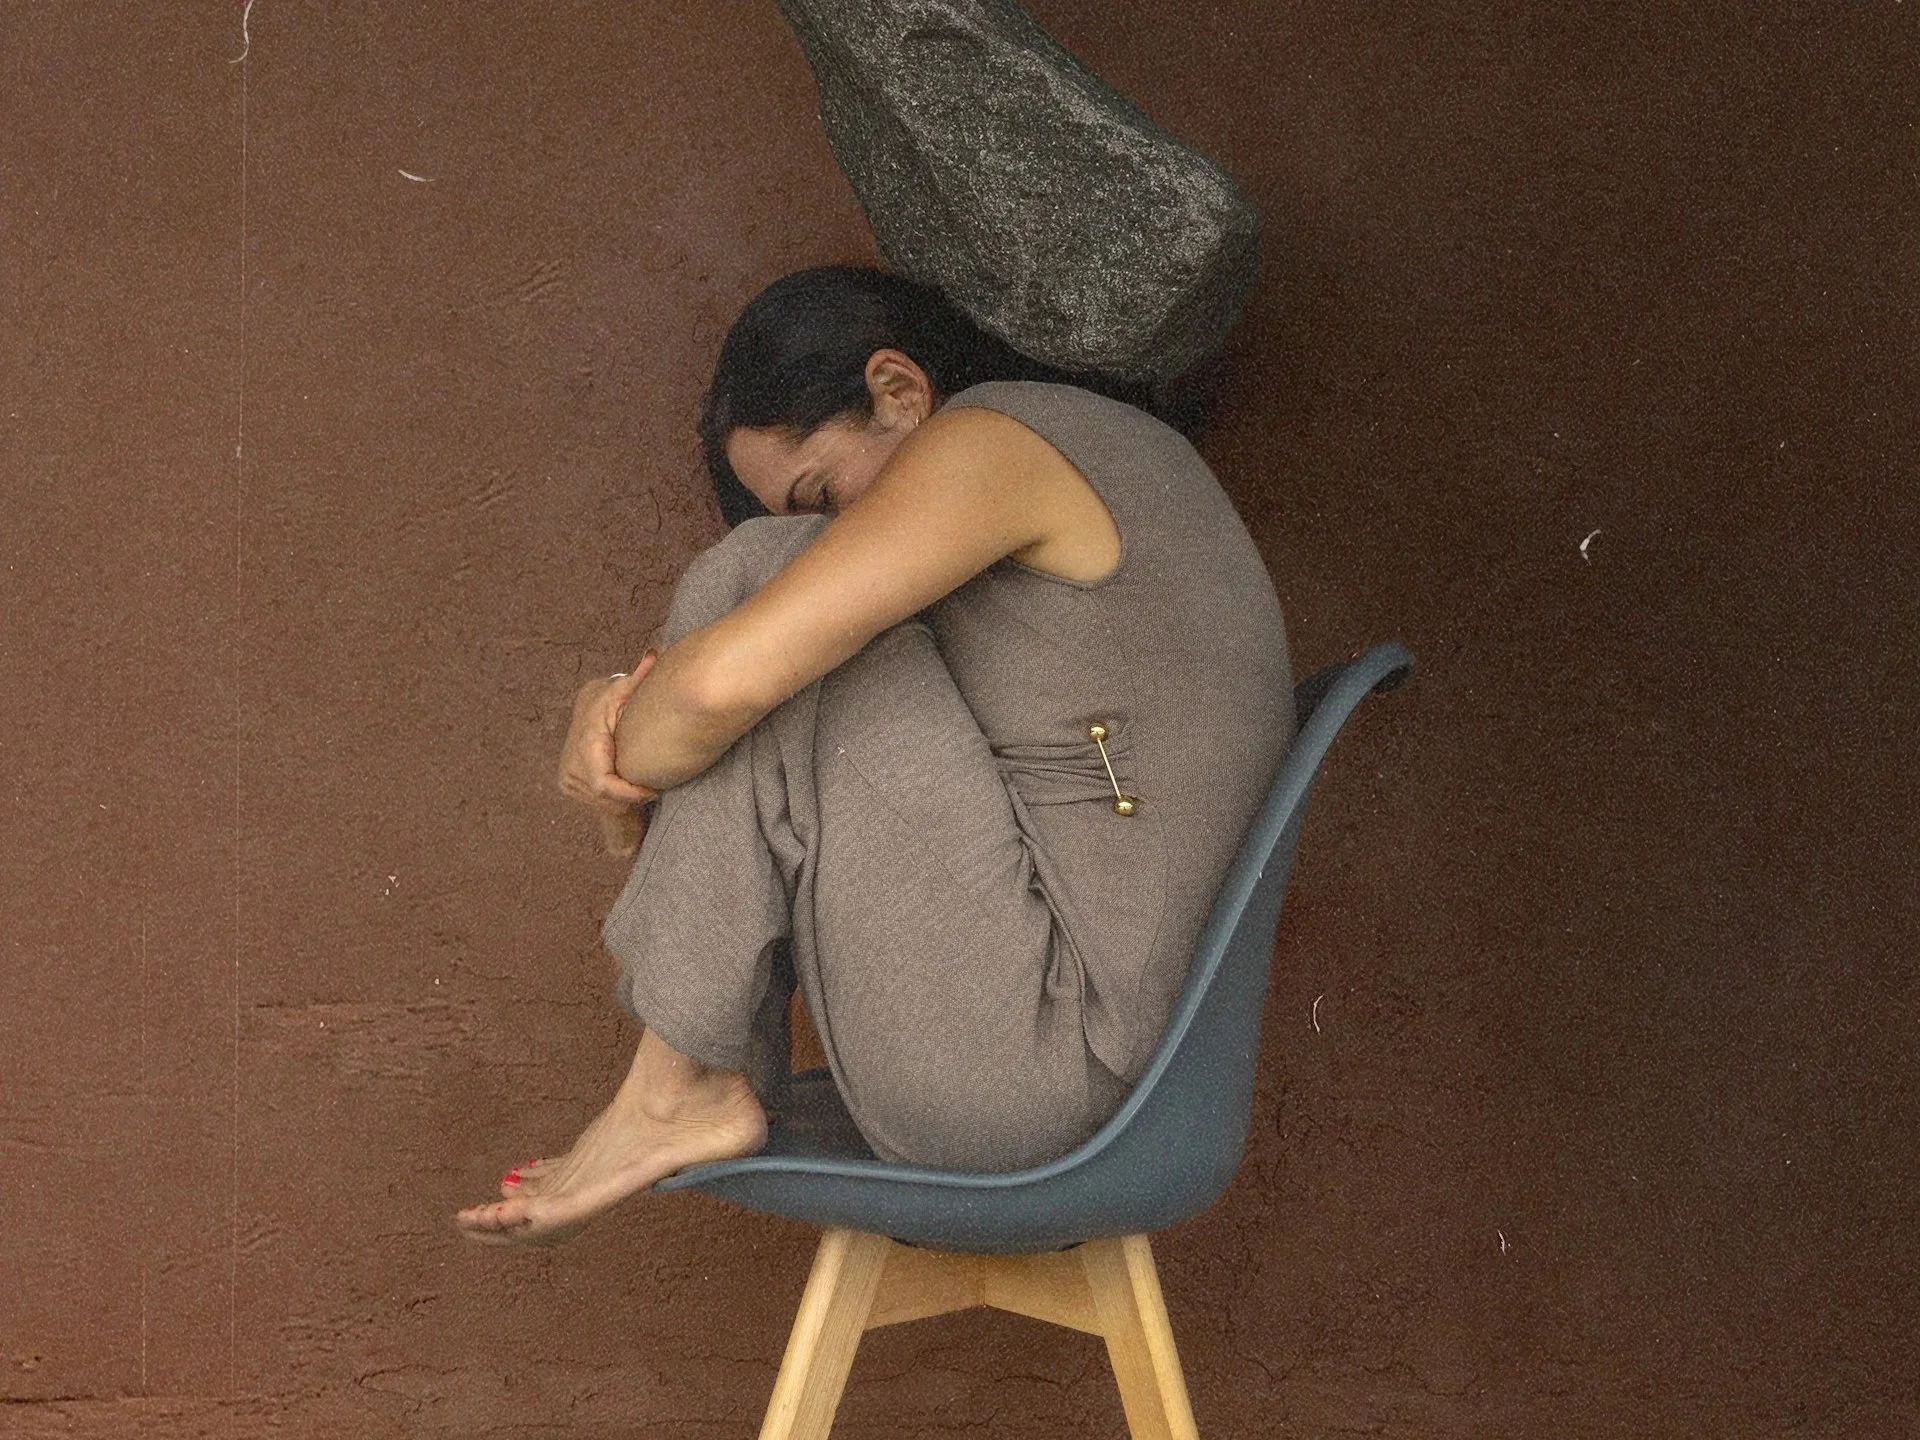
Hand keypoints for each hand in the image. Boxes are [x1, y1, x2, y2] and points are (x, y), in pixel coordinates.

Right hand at [559, 652, 659, 855]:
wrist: (588, 708)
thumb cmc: (613, 699)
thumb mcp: (624, 689)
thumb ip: (639, 678)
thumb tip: (653, 655)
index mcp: (586, 741)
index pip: (603, 784)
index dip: (629, 793)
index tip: (653, 790)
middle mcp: (571, 760)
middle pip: (604, 797)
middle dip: (630, 797)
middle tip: (652, 788)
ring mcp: (566, 774)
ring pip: (600, 802)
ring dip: (624, 799)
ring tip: (642, 784)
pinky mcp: (566, 783)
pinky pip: (595, 801)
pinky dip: (615, 799)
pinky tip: (629, 787)